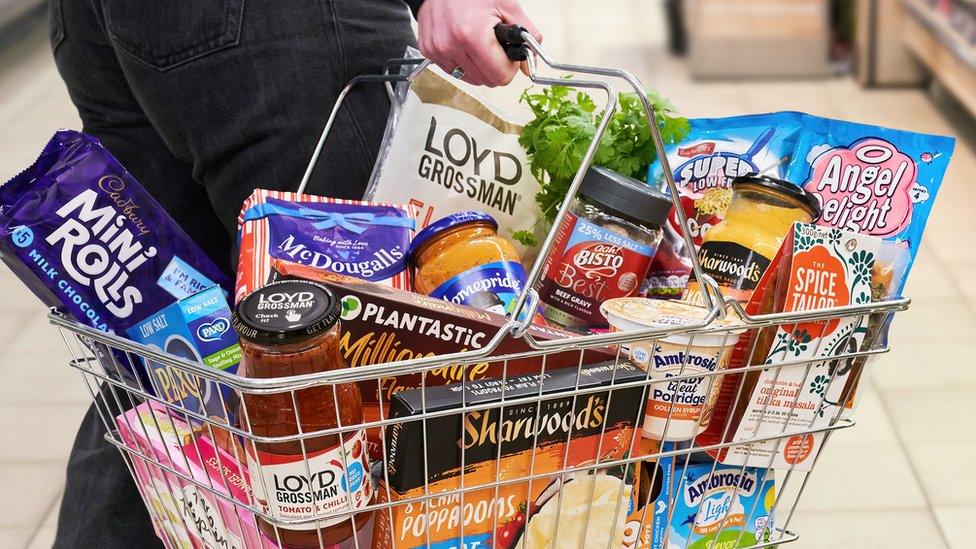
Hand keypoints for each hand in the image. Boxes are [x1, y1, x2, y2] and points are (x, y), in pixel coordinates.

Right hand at [416, 0, 541, 86]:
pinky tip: (463, 43)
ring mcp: (437, 50)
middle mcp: (451, 45)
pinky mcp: (428, 51)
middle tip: (493, 45)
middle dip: (495, 67)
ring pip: (470, 79)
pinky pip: (453, 71)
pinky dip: (463, 62)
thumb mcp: (507, 6)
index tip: (507, 52)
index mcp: (472, 35)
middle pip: (486, 81)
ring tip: (477, 42)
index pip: (500, 76)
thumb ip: (526, 36)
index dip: (509, 66)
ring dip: (478, 66)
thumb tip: (528, 65)